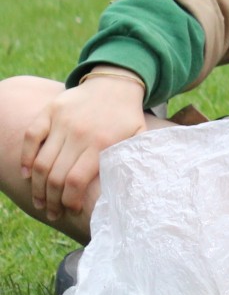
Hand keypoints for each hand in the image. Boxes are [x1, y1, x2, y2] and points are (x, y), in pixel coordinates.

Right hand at [22, 72, 146, 218]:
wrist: (116, 83)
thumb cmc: (126, 117)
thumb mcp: (137, 138)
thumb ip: (131, 162)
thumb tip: (129, 191)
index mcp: (102, 143)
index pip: (76, 180)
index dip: (70, 200)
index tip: (70, 210)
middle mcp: (80, 133)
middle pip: (56, 176)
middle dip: (52, 200)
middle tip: (52, 212)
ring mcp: (62, 121)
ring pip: (41, 162)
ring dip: (36, 187)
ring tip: (40, 201)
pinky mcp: (51, 110)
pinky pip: (31, 137)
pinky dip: (25, 157)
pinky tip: (26, 174)